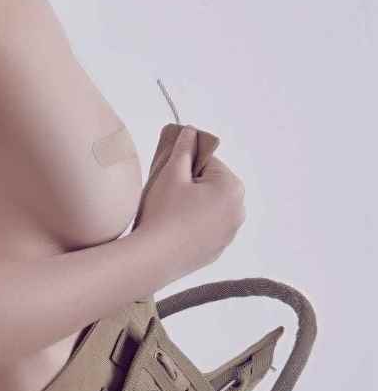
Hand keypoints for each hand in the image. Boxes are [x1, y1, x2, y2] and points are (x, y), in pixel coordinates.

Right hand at [136, 125, 246, 277]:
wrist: (152, 258)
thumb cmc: (163, 213)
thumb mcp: (171, 173)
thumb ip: (183, 148)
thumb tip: (190, 131)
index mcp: (232, 187)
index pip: (208, 162)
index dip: (185, 167)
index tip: (171, 178)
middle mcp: (239, 210)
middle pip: (212, 186)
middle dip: (192, 187)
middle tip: (169, 198)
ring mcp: (229, 234)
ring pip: (209, 208)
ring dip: (193, 206)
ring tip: (170, 216)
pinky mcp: (217, 251)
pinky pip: (206, 230)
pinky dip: (193, 227)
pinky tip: (175, 232)